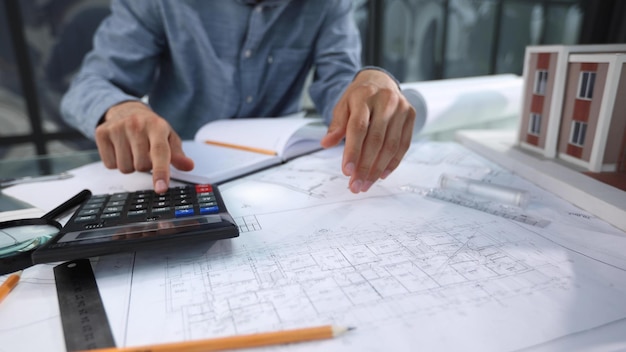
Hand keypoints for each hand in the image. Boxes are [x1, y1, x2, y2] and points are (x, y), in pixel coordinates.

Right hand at [95, 101, 193, 192]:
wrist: (126, 110)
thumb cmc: (151, 128)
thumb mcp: (168, 137)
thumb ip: (178, 154)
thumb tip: (188, 166)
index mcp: (157, 126)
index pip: (159, 152)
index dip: (161, 172)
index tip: (161, 188)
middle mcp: (136, 124)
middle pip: (141, 166)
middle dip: (145, 165)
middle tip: (145, 152)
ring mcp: (117, 128)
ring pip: (124, 168)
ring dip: (130, 165)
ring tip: (133, 150)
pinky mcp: (101, 133)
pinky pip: (109, 165)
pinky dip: (116, 162)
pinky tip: (120, 149)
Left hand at [321, 69, 414, 192]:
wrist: (380, 81)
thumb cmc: (359, 98)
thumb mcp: (343, 106)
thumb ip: (336, 125)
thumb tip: (326, 143)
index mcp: (364, 96)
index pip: (358, 128)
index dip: (353, 151)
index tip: (347, 172)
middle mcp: (386, 101)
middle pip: (376, 140)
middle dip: (365, 167)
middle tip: (356, 186)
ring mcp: (401, 108)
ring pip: (391, 145)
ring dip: (378, 169)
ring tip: (366, 184)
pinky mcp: (411, 116)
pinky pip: (403, 145)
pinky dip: (392, 163)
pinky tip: (381, 175)